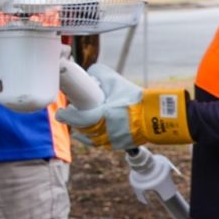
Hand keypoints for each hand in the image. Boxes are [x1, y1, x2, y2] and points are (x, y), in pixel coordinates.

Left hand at [55, 62, 189, 150]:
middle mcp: (102, 132)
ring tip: (79, 120)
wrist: (158, 116)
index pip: (74, 119)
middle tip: (72, 110)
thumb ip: (98, 74)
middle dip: (75, 119)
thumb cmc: (135, 99)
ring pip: (88, 137)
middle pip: (80, 128)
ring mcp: (110, 140)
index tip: (61, 111)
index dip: (65, 115)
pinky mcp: (118, 145)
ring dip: (82, 129)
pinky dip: (91, 136)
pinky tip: (87, 132)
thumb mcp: (115, 81)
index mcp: (99, 117)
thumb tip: (88, 73)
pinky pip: (98, 142)